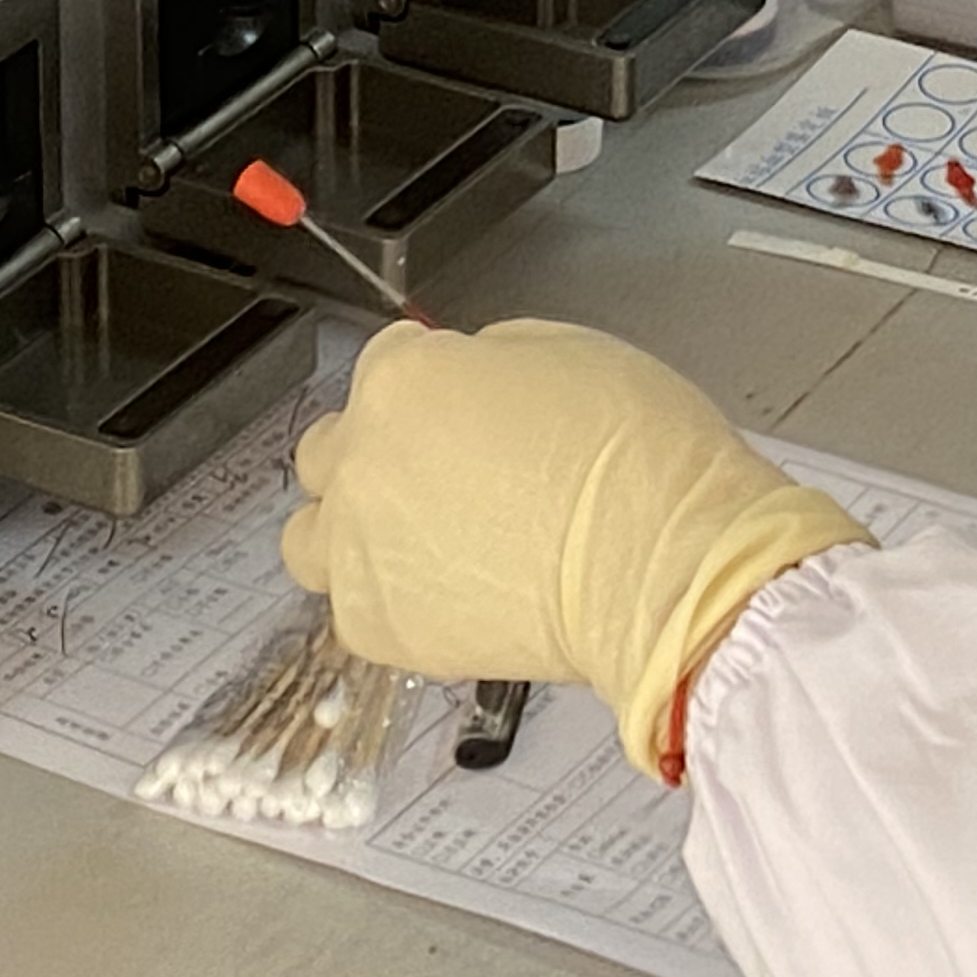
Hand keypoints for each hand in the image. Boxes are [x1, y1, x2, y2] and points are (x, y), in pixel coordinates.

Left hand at [280, 319, 871, 777]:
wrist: (664, 565)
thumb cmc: (639, 457)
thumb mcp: (568, 352)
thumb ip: (486, 362)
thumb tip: (469, 386)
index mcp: (404, 377)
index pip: (383, 363)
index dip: (428, 385)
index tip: (456, 407)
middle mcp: (363, 457)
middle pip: (329, 449)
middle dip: (375, 455)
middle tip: (438, 479)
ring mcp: (359, 546)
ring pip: (312, 536)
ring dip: (353, 534)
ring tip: (422, 548)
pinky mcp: (377, 624)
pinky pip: (354, 605)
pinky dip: (392, 601)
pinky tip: (454, 596)